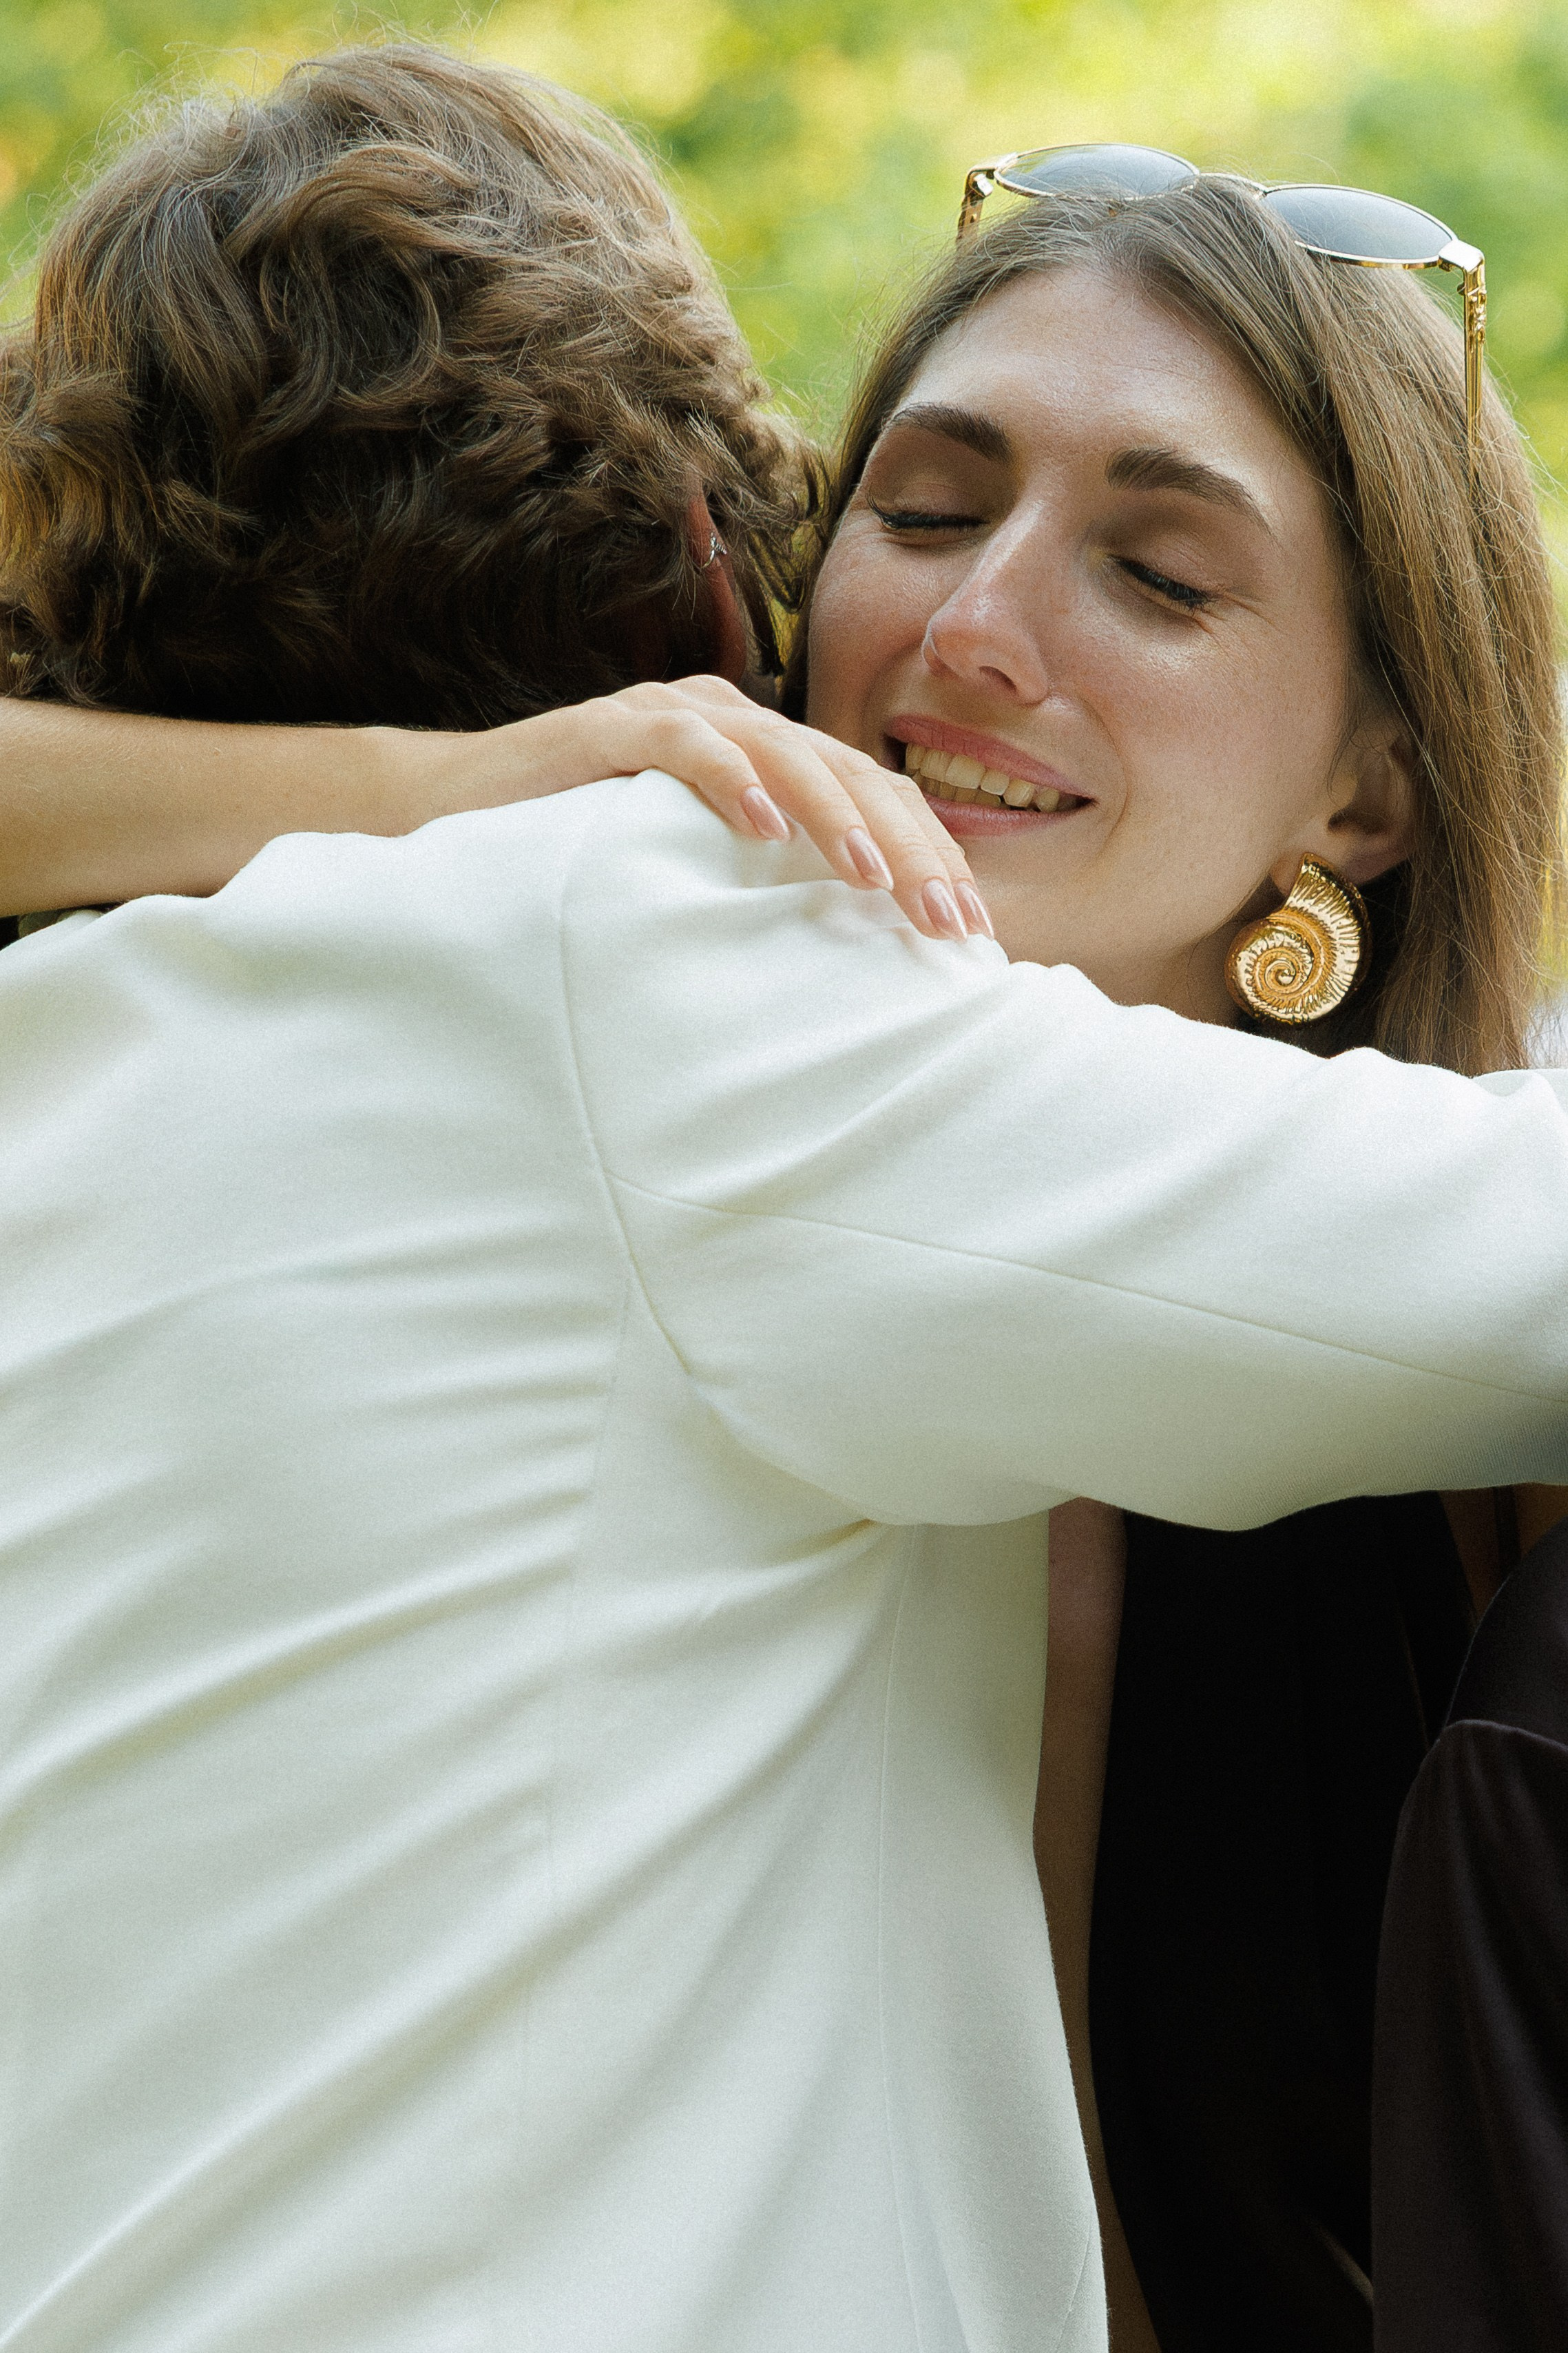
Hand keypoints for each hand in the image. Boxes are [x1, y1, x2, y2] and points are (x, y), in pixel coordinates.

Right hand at [408, 676, 991, 943]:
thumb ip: (765, 891)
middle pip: (849, 771)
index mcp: (766, 754)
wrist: (451, 814)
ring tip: (878, 883)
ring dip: (837, 819)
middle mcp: (733, 720)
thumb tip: (855, 966)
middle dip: (909, 848)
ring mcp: (672, 715)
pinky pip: (683, 743)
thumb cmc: (581, 859)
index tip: (972, 933)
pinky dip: (726, 778)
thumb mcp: (696, 876)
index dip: (932, 854)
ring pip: (783, 752)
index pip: (874, 791)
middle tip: (949, 923)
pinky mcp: (608, 729)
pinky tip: (761, 826)